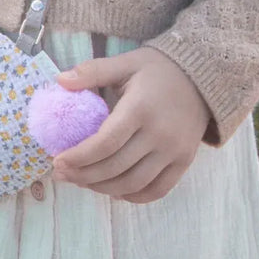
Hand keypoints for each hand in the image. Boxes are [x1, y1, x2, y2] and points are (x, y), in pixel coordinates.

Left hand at [51, 46, 211, 203]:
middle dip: (84, 175)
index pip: (106, 143)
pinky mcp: (184, 162)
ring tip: (81, 181)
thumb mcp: (124, 62)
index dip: (79, 156)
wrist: (201, 76)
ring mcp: (174, 151)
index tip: (57, 160)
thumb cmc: (156, 68)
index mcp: (140, 108)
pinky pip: (157, 190)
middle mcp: (159, 134)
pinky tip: (112, 189)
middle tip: (61, 174)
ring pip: (134, 183)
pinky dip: (132, 195)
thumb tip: (60, 80)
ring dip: (103, 188)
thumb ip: (92, 71)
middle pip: (116, 167)